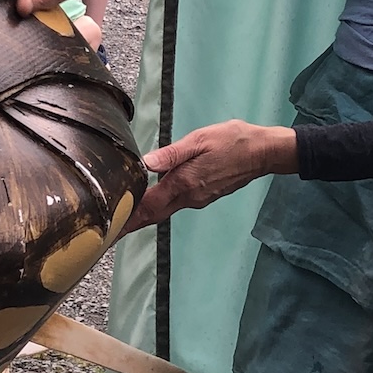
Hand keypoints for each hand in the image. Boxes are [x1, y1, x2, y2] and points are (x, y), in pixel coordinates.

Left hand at [124, 121, 297, 231]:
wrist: (263, 152)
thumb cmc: (233, 140)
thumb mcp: (200, 140)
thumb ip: (172, 154)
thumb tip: (146, 163)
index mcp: (185, 183)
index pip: (149, 207)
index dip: (128, 219)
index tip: (111, 232)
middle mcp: (190, 197)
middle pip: (154, 214)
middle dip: (131, 223)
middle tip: (109, 231)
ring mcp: (199, 198)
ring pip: (165, 209)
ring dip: (144, 214)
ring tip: (123, 215)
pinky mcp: (205, 195)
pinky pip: (176, 203)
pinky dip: (160, 205)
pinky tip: (152, 200)